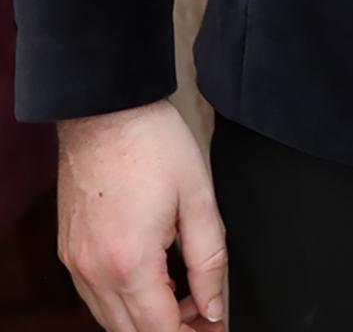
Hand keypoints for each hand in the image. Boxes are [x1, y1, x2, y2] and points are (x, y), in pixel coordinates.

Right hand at [57, 100, 225, 330]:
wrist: (106, 112)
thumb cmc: (153, 144)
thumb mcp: (199, 198)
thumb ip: (209, 260)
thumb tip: (213, 306)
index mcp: (130, 262)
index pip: (158, 331)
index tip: (213, 329)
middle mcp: (95, 272)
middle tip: (204, 317)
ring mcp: (76, 264)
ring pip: (110, 320)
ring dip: (147, 320)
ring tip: (185, 297)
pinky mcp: (69, 251)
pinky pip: (95, 296)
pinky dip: (124, 301)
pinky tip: (154, 280)